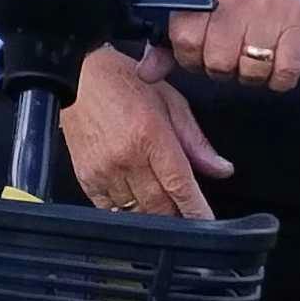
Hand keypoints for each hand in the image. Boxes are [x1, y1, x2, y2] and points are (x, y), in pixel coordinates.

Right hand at [60, 48, 231, 218]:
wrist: (78, 77)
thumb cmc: (124, 83)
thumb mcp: (169, 102)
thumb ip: (195, 140)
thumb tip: (222, 169)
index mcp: (151, 136)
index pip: (180, 186)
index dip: (196, 210)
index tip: (207, 223)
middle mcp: (127, 157)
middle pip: (160, 207)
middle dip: (177, 214)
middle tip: (185, 211)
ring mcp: (104, 171)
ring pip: (137, 212)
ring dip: (153, 214)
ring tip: (160, 202)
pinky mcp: (86, 178)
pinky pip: (111, 210)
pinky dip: (126, 211)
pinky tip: (134, 198)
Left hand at [161, 0, 299, 91]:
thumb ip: (173, 36)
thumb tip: (146, 73)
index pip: (184, 40)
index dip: (190, 58)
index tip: (200, 55)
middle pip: (218, 62)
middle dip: (222, 69)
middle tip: (231, 57)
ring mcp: (272, 10)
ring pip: (251, 71)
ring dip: (252, 76)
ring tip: (254, 58)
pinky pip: (285, 72)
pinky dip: (279, 79)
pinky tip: (277, 63)